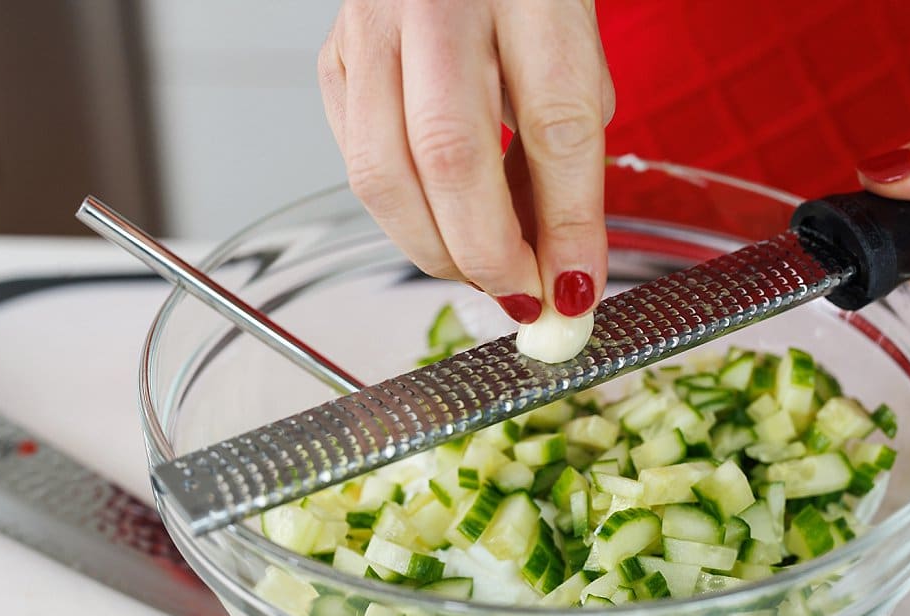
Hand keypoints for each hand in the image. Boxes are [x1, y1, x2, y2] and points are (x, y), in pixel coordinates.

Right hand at [318, 0, 613, 323]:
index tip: (575, 287)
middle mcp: (436, 3)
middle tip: (522, 294)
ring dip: (435, 250)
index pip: (554, 125)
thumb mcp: (571, 49)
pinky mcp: (334, 57)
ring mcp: (370, 28)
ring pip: (382, 174)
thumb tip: (554, 259)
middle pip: (451, 156)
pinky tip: (438, 223)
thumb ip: (565, 148)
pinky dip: (400, 215)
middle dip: (488, 252)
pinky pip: (356, 162)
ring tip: (480, 270)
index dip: (567, 224)